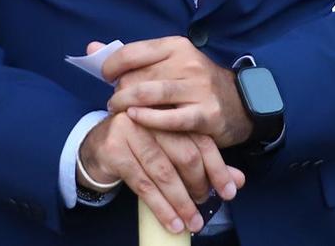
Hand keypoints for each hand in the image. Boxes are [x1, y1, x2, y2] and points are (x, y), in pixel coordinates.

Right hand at [77, 111, 242, 235]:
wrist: (96, 147)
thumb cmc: (141, 147)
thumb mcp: (172, 150)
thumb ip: (204, 163)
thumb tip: (238, 182)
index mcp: (171, 112)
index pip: (201, 140)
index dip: (218, 168)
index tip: (230, 192)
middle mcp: (152, 116)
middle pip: (185, 154)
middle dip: (198, 186)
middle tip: (204, 206)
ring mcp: (131, 130)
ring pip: (164, 172)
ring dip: (181, 203)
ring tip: (192, 223)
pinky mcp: (114, 149)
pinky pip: (142, 184)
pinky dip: (160, 207)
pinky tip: (172, 222)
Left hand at [101, 37, 253, 146]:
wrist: (240, 103)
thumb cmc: (195, 83)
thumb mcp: (169, 63)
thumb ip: (131, 57)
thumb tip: (91, 47)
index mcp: (176, 45)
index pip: (132, 51)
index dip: (111, 66)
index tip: (106, 77)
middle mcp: (187, 62)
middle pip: (137, 76)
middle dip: (118, 91)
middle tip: (113, 103)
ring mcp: (197, 88)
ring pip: (147, 95)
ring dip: (124, 105)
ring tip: (118, 112)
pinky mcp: (204, 114)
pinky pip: (167, 119)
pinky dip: (146, 120)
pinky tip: (134, 120)